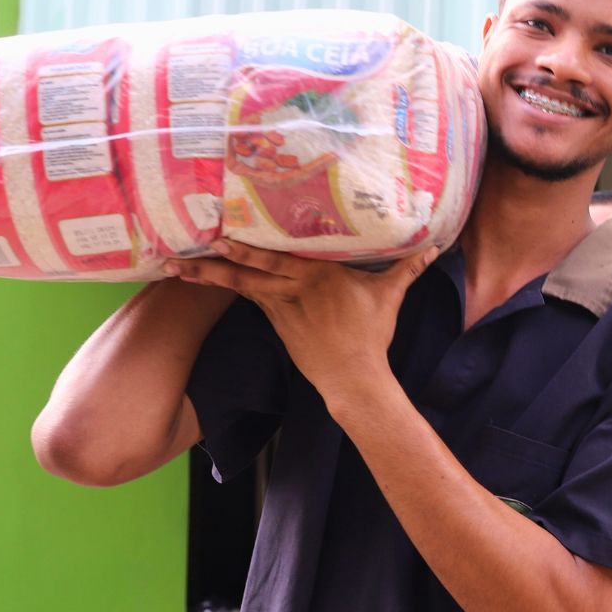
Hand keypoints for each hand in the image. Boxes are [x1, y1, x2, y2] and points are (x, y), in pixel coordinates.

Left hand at [164, 237, 438, 416]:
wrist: (355, 378)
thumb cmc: (371, 334)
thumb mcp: (389, 296)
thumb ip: (406, 268)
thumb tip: (434, 248)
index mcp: (319, 276)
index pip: (278, 257)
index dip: (249, 246)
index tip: (222, 233)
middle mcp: (296, 290)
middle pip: (250, 272)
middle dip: (216, 261)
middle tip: (184, 250)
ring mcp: (283, 309)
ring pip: (242, 287)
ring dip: (210, 278)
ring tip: (178, 268)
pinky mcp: (278, 325)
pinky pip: (251, 300)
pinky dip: (229, 289)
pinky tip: (207, 280)